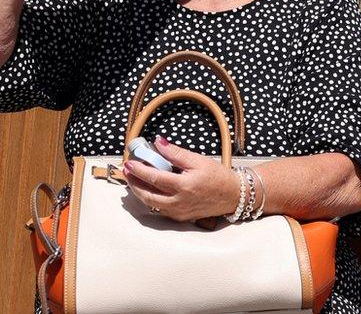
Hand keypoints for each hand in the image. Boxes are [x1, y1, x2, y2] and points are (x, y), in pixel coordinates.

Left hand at [122, 136, 237, 221]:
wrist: (233, 195)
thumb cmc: (218, 176)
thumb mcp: (198, 160)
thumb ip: (176, 153)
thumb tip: (158, 143)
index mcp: (184, 186)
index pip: (154, 178)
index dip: (139, 170)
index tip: (130, 162)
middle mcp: (179, 202)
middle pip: (147, 195)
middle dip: (133, 183)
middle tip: (126, 172)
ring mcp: (179, 212)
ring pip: (151, 204)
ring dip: (140, 192)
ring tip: (133, 180)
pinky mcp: (180, 217)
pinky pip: (160, 209)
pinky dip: (151, 199)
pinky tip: (148, 190)